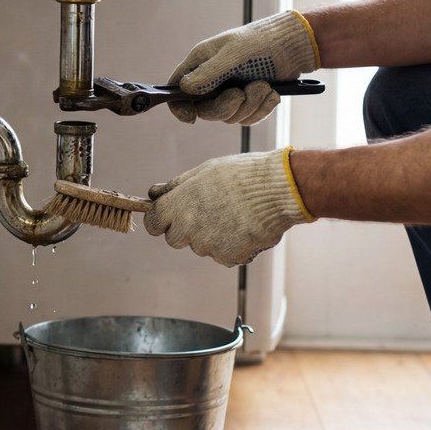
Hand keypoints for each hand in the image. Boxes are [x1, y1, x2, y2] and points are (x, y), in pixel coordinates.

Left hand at [145, 147, 314, 265]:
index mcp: (178, 206)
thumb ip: (175, 187)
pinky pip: (223, 254)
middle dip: (185, 229)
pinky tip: (244, 227)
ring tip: (233, 215)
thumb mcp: (203, 172)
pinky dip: (231, 246)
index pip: (153, 223)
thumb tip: (153, 193)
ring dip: (211, 236)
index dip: (161, 219)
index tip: (170, 216)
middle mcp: (188, 228)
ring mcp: (208, 246)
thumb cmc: (240, 175)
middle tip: (207, 213)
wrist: (278, 190)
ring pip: (201, 246)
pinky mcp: (228, 257)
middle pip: (174, 239)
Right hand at [168, 11, 319, 124]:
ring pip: (229, 117)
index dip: (179, 106)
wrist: (295, 46)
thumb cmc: (261, 42)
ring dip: (250, 105)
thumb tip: (184, 89)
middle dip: (225, 106)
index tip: (191, 118)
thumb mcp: (232, 55)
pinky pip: (248, 118)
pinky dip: (262, 109)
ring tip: (264, 86)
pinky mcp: (250, 101)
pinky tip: (272, 93)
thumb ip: (208, 73)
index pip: (178, 89)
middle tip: (240, 94)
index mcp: (201, 63)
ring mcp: (231, 92)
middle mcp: (212, 80)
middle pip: (205, 110)